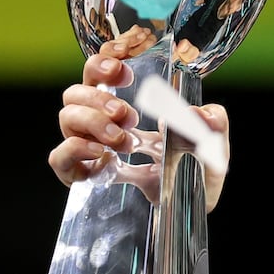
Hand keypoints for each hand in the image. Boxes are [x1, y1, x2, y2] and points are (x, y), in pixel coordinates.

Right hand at [49, 41, 230, 211]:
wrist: (191, 212)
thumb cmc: (197, 173)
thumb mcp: (214, 145)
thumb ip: (213, 123)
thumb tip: (195, 113)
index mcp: (126, 108)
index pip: (99, 72)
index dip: (103, 60)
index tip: (123, 64)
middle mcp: (100, 125)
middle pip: (76, 91)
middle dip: (100, 97)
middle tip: (129, 117)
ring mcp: (88, 151)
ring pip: (67, 117)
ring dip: (93, 121)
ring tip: (124, 140)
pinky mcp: (83, 178)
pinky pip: (59, 158)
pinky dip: (74, 150)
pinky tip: (100, 154)